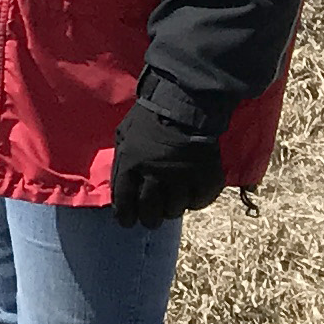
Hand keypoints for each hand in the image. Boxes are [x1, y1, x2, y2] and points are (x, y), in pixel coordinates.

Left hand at [108, 104, 226, 227]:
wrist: (186, 103)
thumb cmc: (149, 118)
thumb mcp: (124, 135)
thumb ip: (121, 162)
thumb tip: (119, 187)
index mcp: (131, 165)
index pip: (124, 203)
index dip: (125, 217)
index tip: (128, 221)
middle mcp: (155, 175)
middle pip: (150, 213)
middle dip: (149, 219)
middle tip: (152, 217)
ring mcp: (182, 178)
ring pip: (174, 210)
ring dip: (172, 209)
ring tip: (172, 202)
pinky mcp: (205, 177)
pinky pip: (198, 202)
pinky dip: (194, 202)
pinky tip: (190, 194)